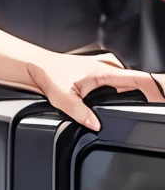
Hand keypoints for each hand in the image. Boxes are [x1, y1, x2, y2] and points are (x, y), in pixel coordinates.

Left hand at [27, 52, 164, 131]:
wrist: (36, 64)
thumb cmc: (48, 75)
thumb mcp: (65, 100)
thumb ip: (82, 114)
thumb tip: (96, 125)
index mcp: (104, 71)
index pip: (139, 78)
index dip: (156, 88)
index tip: (163, 97)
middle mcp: (105, 66)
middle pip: (136, 78)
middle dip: (147, 91)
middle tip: (155, 103)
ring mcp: (101, 65)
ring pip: (127, 77)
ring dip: (135, 88)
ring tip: (143, 100)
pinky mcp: (96, 68)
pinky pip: (117, 77)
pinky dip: (123, 86)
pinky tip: (120, 95)